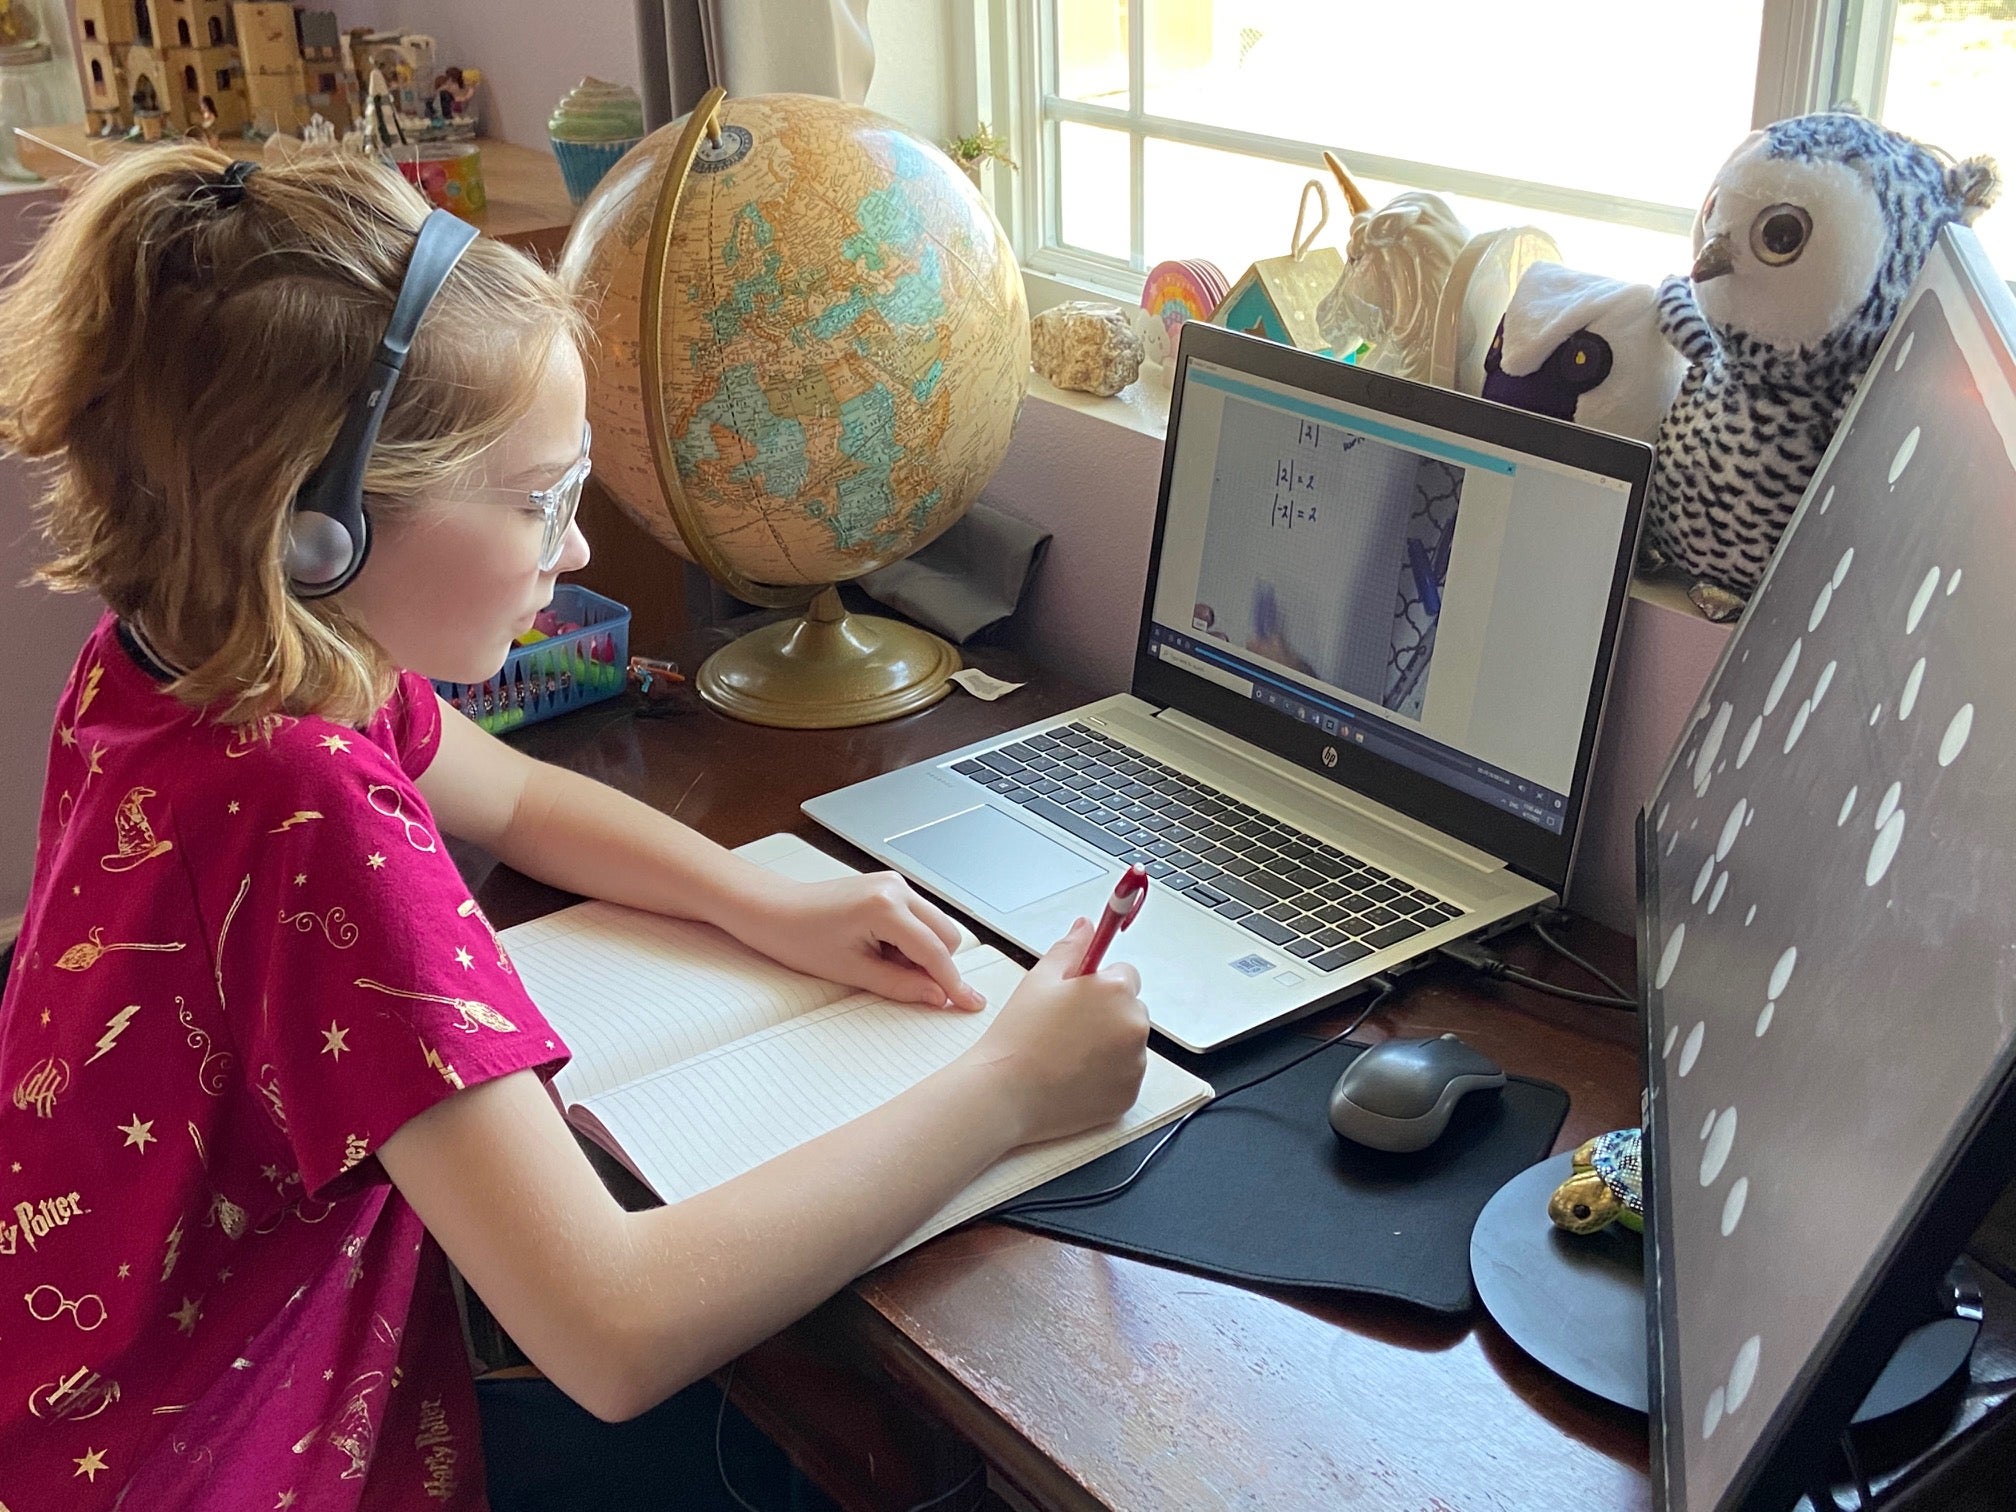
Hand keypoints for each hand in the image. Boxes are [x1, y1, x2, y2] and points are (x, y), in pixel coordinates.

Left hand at [725, 873, 984, 1011]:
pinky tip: (879, 948)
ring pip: (936, 926)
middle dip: (936, 965)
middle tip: (902, 983)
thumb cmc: (798, 938)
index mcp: (886, 907)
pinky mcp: (888, 887)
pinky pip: (918, 918)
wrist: (770, 910)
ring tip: (879, 962)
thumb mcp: (851, 971)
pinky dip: (910, 940)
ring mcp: (894, 884)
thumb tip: (938, 997)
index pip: (936, 952)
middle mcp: (897, 889)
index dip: (954, 983)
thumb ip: (901, 985)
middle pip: (948, 935)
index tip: (970, 1004)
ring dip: (922, 952)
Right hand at [959, 918, 1149, 1145]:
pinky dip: (1107, 1076)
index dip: (1097, 986)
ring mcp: (1135, 1064)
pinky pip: (1125, 1076)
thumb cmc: (1018, 1038)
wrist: (1006, 1095)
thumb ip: (1070, 948)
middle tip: (1065, 1029)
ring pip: (1127, 1044)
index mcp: (1116, 990)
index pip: (1125, 975)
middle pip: (1130, 1009)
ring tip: (1066, 1055)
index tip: (1076, 1000)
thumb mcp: (1039, 980)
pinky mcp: (1129, 1095)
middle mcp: (1134, 1026)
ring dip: (1108, 1045)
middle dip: (1106, 1014)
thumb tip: (1086, 927)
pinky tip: (1074, 1077)